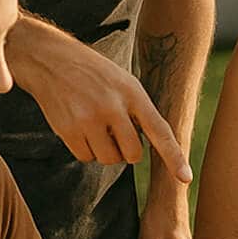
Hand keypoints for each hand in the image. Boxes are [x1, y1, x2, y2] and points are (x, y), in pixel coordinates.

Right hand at [11, 22, 191, 177]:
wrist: (51, 60)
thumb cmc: (94, 73)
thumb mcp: (124, 81)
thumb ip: (139, 111)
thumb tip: (149, 146)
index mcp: (133, 93)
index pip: (160, 131)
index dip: (174, 157)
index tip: (185, 178)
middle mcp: (113, 107)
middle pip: (133, 155)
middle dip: (127, 150)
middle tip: (115, 131)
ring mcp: (89, 119)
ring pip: (109, 159)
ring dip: (105, 150)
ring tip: (96, 124)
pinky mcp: (68, 130)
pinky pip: (86, 158)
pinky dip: (86, 149)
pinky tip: (80, 127)